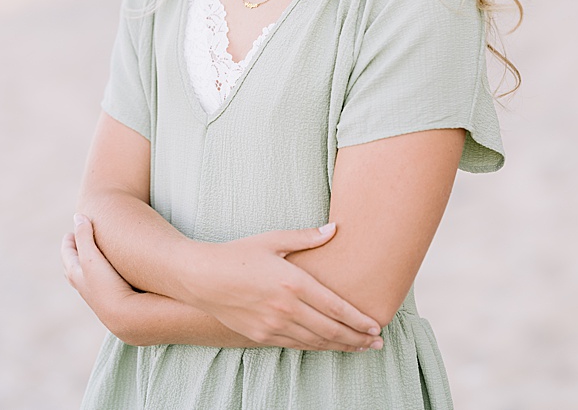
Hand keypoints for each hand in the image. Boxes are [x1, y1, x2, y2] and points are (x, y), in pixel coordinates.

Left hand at [62, 214, 141, 324]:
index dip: (69, 242)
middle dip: (74, 255)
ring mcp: (99, 297)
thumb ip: (84, 236)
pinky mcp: (114, 303)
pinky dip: (102, 278)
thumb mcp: (91, 257)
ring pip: (87, 280)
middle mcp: (85, 288)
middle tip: (77, 243)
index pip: (68, 256)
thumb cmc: (106, 285)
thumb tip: (78, 216)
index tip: (70, 233)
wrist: (125, 318)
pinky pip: (103, 287)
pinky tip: (112, 278)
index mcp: (76, 275)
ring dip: (88, 268)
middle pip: (73, 269)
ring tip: (93, 259)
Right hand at [188, 223, 382, 350]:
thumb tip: (334, 229)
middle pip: (331, 330)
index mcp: (293, 282)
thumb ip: (305, 238)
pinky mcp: (261, 336)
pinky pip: (296, 345)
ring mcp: (273, 325)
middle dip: (358, 339)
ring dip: (341, 346)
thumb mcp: (271, 240)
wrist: (199, 277)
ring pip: (316, 341)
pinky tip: (327, 345)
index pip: (336, 307)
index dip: (359, 321)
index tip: (376, 327)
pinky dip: (316, 347)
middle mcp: (286, 308)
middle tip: (377, 344)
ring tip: (359, 348)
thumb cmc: (235, 254)